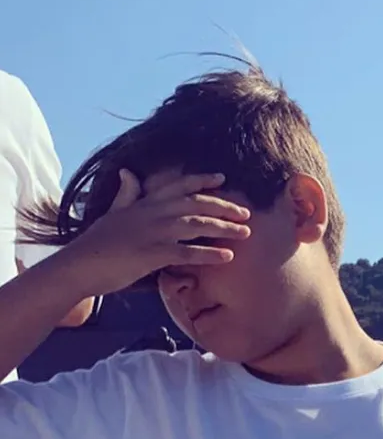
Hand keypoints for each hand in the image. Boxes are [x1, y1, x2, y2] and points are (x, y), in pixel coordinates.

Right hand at [61, 170, 250, 295]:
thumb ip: (126, 194)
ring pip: (196, 224)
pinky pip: (186, 252)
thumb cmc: (98, 244)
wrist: (80, 266)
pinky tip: (227, 257)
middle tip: (246, 212)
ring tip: (246, 233)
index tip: (222, 177)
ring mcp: (153, 233)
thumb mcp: (114, 213)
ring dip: (224, 228)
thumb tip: (127, 173)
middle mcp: (152, 213)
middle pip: (195, 204)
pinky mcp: (151, 254)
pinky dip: (208, 254)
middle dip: (223, 206)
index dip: (201, 180)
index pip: (178, 186)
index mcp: (144, 203)